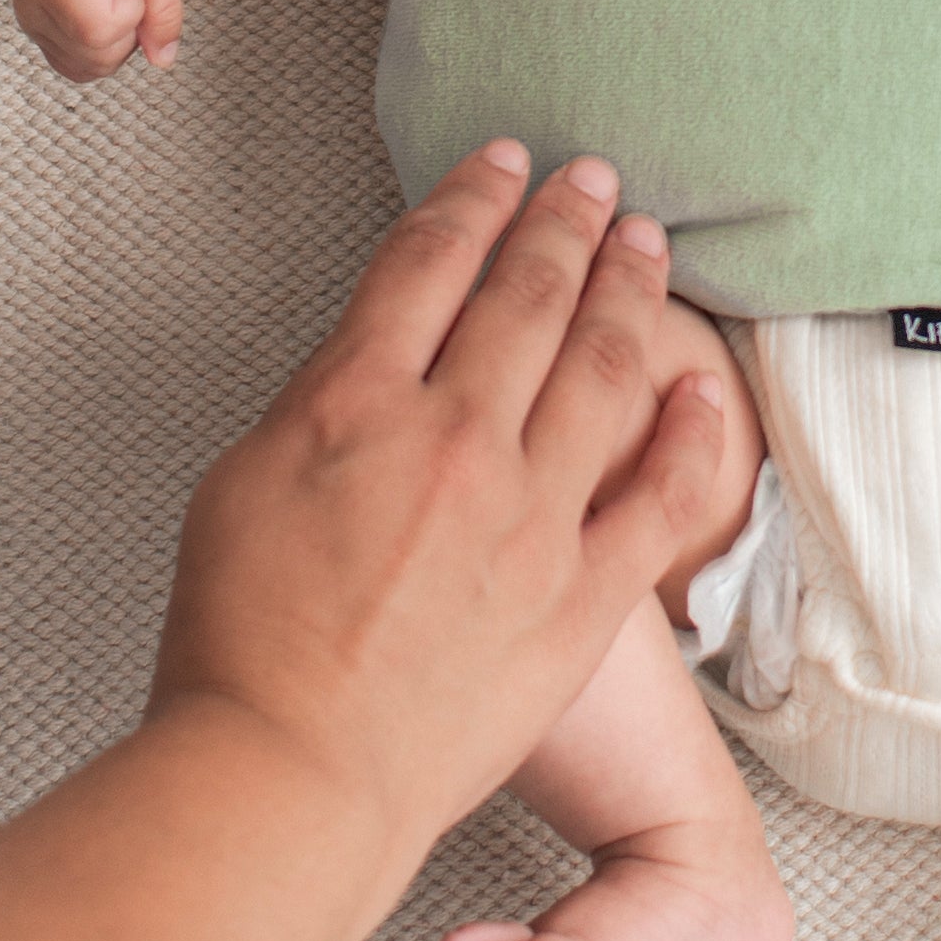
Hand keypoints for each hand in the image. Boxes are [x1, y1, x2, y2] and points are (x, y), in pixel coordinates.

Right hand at [15, 0, 183, 78]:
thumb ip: (164, 9)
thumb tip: (163, 60)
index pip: (100, 32)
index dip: (131, 5)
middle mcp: (28, 4)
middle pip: (97, 57)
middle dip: (126, 20)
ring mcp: (30, 22)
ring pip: (91, 67)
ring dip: (118, 33)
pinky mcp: (41, 32)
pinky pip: (83, 66)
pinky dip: (105, 44)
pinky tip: (102, 5)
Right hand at [146, 141, 729, 874]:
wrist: (289, 776)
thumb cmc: (239, 652)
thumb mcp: (237, 487)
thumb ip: (314, 411)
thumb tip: (362, 367)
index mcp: (354, 402)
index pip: (428, 262)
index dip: (472, 197)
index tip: (502, 164)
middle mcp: (453, 438)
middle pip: (529, 294)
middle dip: (567, 219)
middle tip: (594, 180)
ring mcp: (530, 514)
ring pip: (604, 366)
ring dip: (630, 289)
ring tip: (646, 244)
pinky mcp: (582, 594)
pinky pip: (664, 495)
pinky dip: (692, 432)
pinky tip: (703, 387)